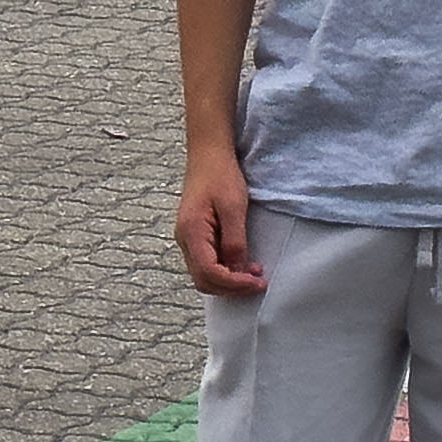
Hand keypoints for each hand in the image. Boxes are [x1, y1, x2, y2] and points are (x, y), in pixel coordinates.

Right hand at [175, 146, 264, 296]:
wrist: (208, 154)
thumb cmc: (221, 175)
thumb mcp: (233, 208)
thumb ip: (234, 241)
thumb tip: (238, 270)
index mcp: (191, 232)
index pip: (208, 273)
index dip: (233, 283)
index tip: (257, 283)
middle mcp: (183, 239)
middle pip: (203, 280)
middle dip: (230, 287)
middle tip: (258, 283)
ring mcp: (187, 238)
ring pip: (203, 274)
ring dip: (228, 280)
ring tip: (253, 274)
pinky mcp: (194, 235)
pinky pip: (206, 262)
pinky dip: (223, 269)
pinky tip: (241, 264)